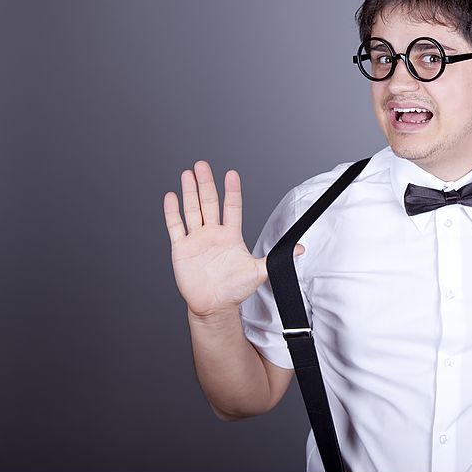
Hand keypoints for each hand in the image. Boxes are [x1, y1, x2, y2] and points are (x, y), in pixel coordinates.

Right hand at [163, 160, 303, 318]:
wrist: (214, 306)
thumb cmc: (235, 289)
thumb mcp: (259, 272)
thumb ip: (276, 258)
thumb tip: (300, 250)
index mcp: (231, 236)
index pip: (232, 207)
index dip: (232, 191)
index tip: (231, 174)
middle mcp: (213, 234)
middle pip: (209, 203)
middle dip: (206, 184)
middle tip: (202, 165)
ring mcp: (197, 240)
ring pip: (192, 210)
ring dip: (189, 192)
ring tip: (187, 174)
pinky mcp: (182, 249)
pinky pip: (176, 227)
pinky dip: (172, 212)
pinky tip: (171, 197)